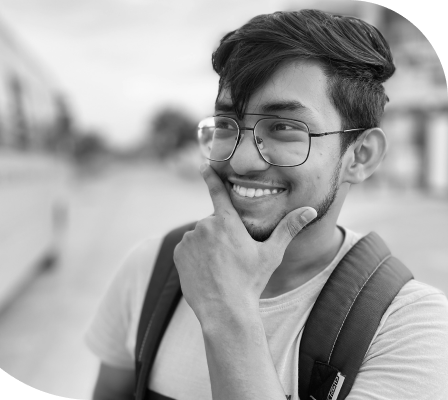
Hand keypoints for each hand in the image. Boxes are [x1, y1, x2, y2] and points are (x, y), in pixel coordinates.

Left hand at [173, 163, 316, 321]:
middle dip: (221, 234)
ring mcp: (189, 239)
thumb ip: (288, 229)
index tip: (203, 165)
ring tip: (219, 267)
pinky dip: (195, 256)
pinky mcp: (178, 253)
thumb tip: (310, 210)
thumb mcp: (271, 254)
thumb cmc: (251, 281)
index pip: (217, 192)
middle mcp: (205, 226)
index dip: (210, 177)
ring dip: (207, 245)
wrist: (225, 310)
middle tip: (231, 257)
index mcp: (227, 222)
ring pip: (200, 236)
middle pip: (213, 223)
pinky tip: (206, 271)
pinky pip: (187, 248)